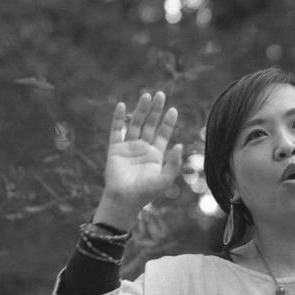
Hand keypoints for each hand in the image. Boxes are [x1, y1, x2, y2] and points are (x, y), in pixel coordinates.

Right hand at [95, 92, 182, 228]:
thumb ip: (173, 162)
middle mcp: (143, 148)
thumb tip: (179, 144)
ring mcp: (129, 147)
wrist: (125, 200)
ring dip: (141, 110)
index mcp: (156, 155)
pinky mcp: (115, 149)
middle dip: (155, 110)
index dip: (168, 122)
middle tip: (160, 94)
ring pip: (136, 124)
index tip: (173, 109)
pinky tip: (122, 105)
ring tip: (146, 95)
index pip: (163, 134)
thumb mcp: (165, 179)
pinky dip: (119, 118)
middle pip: (150, 124)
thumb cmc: (146, 192)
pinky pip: (117, 130)